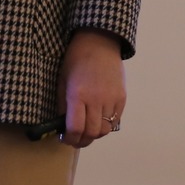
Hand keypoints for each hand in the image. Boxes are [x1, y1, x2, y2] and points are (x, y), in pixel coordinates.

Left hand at [59, 29, 125, 147]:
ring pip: (104, 130)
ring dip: (94, 134)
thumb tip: (63, 126)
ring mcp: (112, 99)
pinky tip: (98, 120)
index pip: (75, 128)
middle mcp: (96, 100)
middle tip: (75, 140)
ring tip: (87, 130)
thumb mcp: (63, 81)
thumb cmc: (75, 59)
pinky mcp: (122, 98)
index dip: (69, 139)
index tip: (65, 139)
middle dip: (82, 141)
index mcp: (78, 95)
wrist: (99, 42)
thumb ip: (63, 105)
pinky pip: (114, 120)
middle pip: (92, 133)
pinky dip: (106, 125)